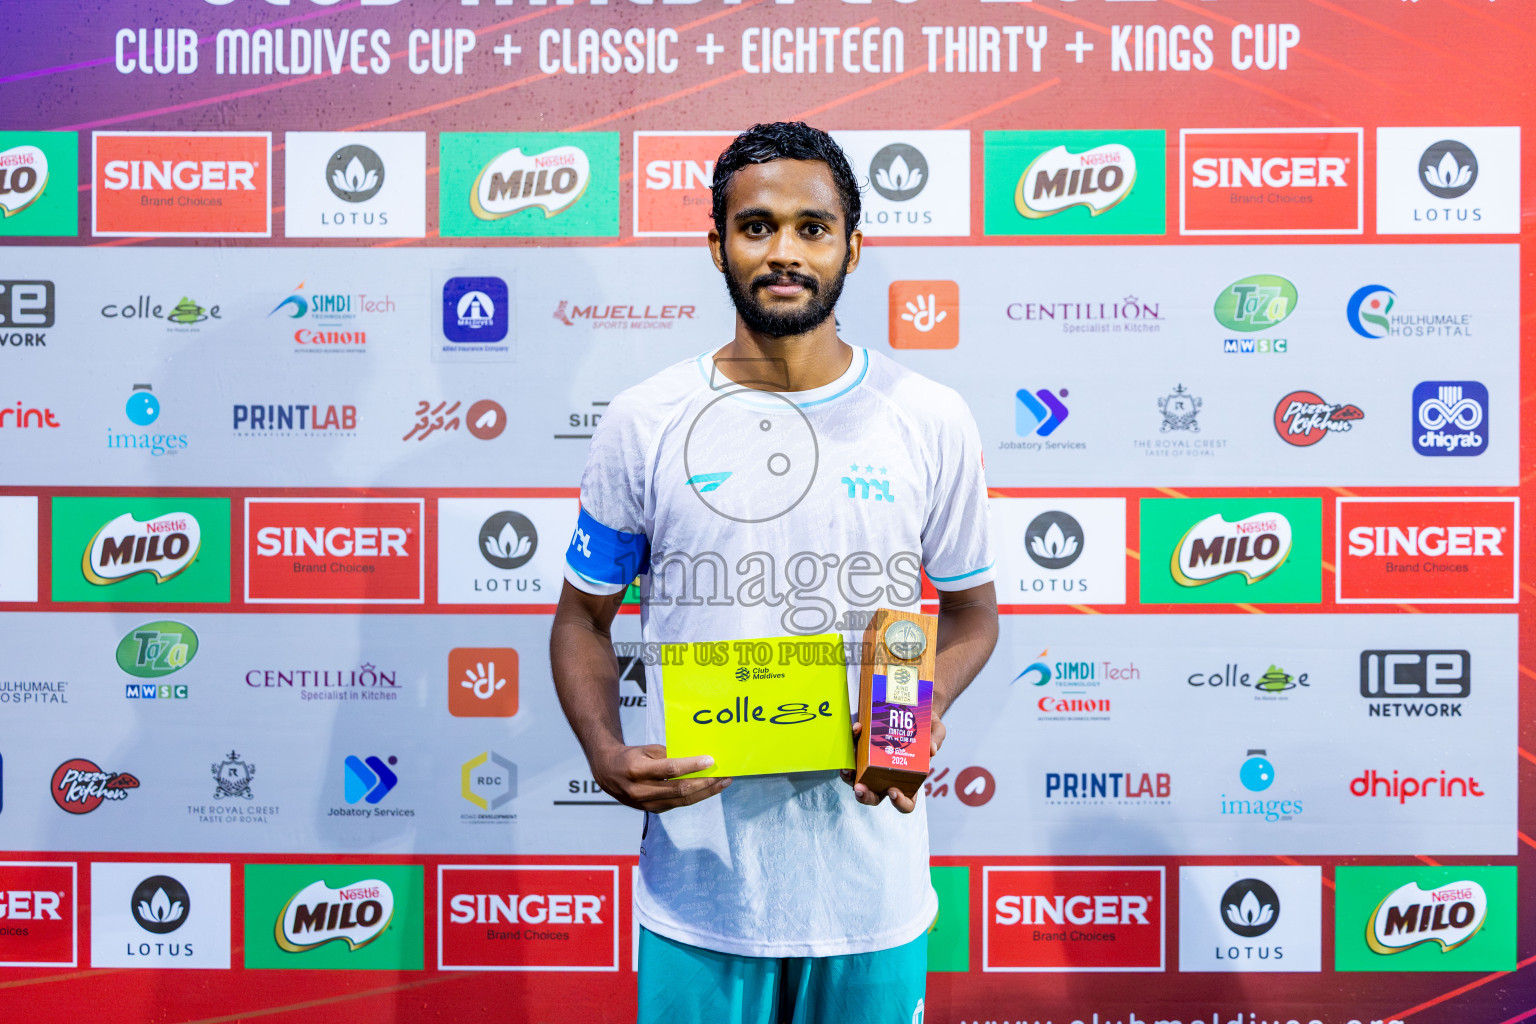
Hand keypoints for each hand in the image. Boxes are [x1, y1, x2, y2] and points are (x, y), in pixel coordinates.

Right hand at [590, 744, 730, 812]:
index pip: (670, 769)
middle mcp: (641, 790)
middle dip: (705, 783)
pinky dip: (695, 796)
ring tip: (723, 783)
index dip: (692, 766)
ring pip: (682, 801)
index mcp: (637, 770)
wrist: (607, 774)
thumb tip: (696, 759)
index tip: (710, 760)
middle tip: (724, 775)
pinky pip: (678, 804)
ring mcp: (646, 804)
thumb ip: (669, 755)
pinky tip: (708, 789)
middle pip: (679, 789)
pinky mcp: (652, 811)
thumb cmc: (630, 757)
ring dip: (705, 792)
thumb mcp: (646, 749)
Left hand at [839, 716, 945, 813]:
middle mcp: (888, 777)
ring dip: (849, 777)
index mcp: (909, 780)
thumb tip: (932, 750)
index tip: (893, 790)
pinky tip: (856, 729)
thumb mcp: (936, 730)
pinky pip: (852, 753)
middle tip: (860, 787)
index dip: (900, 803)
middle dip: (864, 796)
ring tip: (848, 768)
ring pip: (857, 780)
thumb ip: (937, 739)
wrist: (913, 708)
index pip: (906, 803)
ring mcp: (872, 766)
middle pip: (874, 796)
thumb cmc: (926, 726)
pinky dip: (852, 743)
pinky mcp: (862, 749)